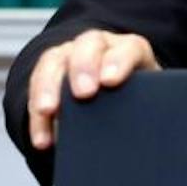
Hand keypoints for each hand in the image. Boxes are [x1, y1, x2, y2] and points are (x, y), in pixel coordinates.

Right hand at [26, 29, 160, 149]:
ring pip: (54, 61)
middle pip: (87, 45)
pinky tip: (42, 138)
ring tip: (48, 111)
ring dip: (49, 86)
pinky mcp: (50, 72)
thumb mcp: (148, 103)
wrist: (120, 100)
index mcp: (130, 50)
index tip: (111, 81)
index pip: (128, 48)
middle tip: (83, 93)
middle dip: (83, 68)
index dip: (119, 61)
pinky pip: (37, 86)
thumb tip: (149, 140)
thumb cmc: (140, 103)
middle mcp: (99, 46)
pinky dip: (36, 114)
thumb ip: (150, 111)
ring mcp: (71, 55)